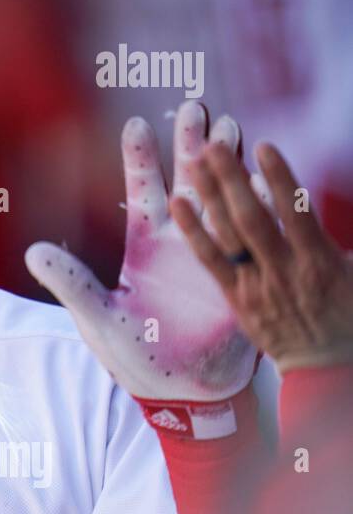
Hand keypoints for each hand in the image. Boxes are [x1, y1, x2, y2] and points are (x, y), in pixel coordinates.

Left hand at [25, 102, 256, 402]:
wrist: (180, 391)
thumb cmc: (136, 356)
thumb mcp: (98, 318)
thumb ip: (71, 282)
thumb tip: (33, 252)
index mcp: (146, 246)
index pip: (143, 192)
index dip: (141, 159)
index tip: (138, 123)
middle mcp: (183, 241)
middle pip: (189, 183)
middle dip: (193, 146)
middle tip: (197, 107)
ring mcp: (215, 255)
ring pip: (224, 199)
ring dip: (229, 166)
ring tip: (234, 127)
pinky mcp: (241, 277)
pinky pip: (251, 237)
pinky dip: (260, 208)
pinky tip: (267, 178)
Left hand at [173, 141, 352, 373]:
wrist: (327, 369)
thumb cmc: (350, 317)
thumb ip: (342, 245)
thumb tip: (328, 203)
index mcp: (320, 263)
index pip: (296, 212)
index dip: (279, 178)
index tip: (263, 147)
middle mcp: (284, 271)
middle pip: (252, 218)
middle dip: (232, 180)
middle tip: (212, 144)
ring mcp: (257, 285)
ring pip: (228, 236)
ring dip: (210, 196)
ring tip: (195, 161)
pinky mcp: (237, 298)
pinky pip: (211, 262)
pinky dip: (194, 232)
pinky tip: (178, 203)